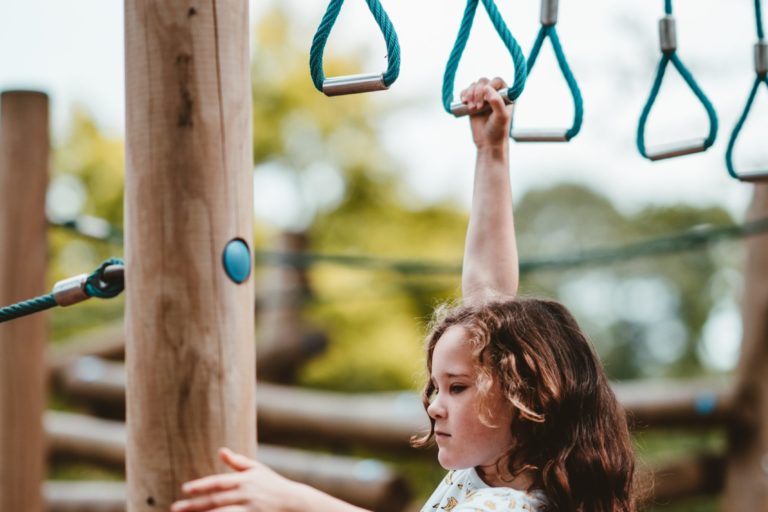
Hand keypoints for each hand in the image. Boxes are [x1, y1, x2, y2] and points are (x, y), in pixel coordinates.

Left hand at [171, 448, 300, 511]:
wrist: (294, 502)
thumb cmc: (273, 485)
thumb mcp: (257, 470)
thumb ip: (237, 462)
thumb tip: (221, 451)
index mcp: (245, 480)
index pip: (218, 482)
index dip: (201, 486)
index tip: (185, 489)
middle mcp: (246, 494)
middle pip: (216, 500)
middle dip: (194, 505)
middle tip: (176, 508)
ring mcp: (250, 508)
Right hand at [459, 77, 512, 149]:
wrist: (488, 142)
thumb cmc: (498, 130)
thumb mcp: (501, 117)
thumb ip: (497, 102)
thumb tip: (487, 88)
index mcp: (505, 95)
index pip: (497, 81)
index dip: (490, 87)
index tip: (486, 99)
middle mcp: (494, 93)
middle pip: (483, 82)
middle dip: (478, 93)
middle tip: (478, 107)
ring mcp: (482, 97)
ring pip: (474, 85)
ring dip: (470, 94)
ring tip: (471, 108)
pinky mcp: (472, 102)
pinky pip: (466, 91)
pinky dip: (463, 94)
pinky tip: (464, 102)